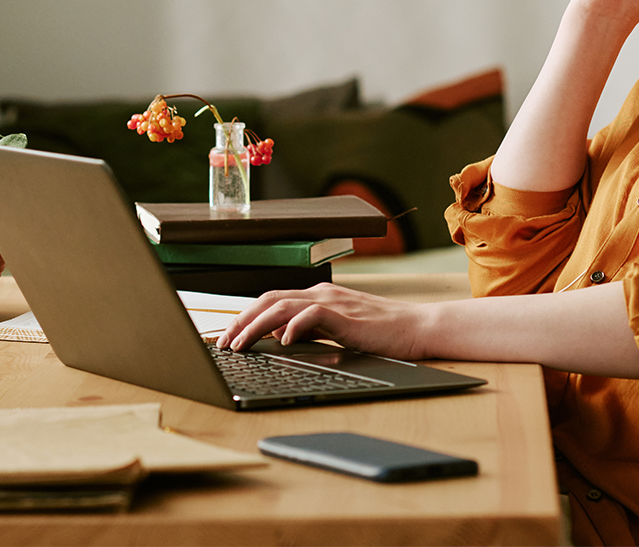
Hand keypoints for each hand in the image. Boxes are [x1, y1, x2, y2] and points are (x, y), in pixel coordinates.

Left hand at [215, 284, 430, 359]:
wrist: (415, 327)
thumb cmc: (379, 331)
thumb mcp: (336, 330)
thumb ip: (308, 329)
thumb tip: (278, 335)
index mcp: (317, 296)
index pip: (271, 301)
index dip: (245, 316)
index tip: (227, 336)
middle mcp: (320, 294)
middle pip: (269, 300)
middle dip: (241, 321)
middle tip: (223, 343)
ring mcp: (332, 302)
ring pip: (282, 307)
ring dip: (255, 325)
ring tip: (240, 344)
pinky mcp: (345, 315)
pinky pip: (312, 315)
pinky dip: (293, 327)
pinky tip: (283, 341)